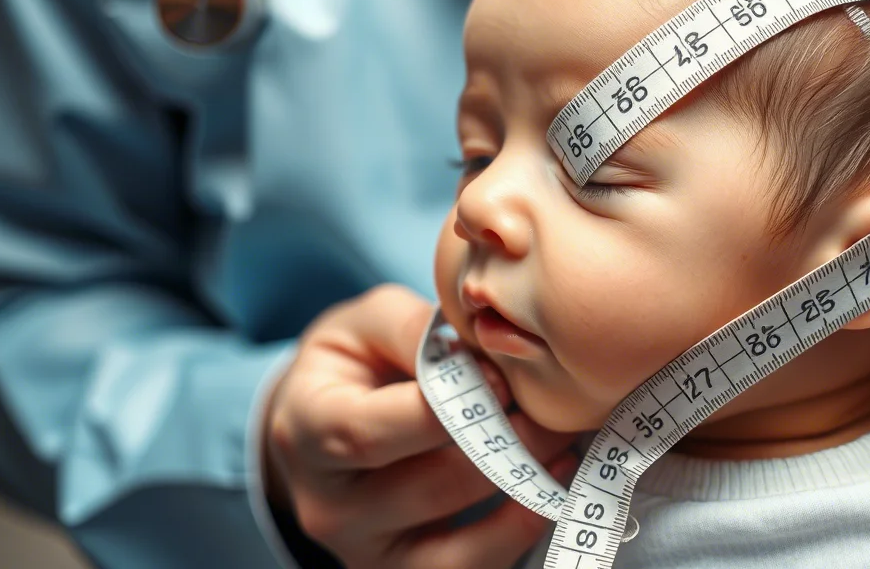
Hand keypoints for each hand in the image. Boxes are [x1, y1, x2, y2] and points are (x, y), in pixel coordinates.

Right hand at [265, 284, 577, 568]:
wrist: (326, 419)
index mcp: (307, 431)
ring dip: (521, 489)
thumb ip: (417, 331)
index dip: (447, 410)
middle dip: (504, 447)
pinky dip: (519, 531)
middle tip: (555, 411)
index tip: (503, 382)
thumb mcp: (368, 323)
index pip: (372, 433)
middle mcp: (328, 505)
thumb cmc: (354, 361)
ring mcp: (364, 550)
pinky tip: (550, 484)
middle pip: (429, 489)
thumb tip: (486, 362)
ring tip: (562, 444)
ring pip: (457, 544)